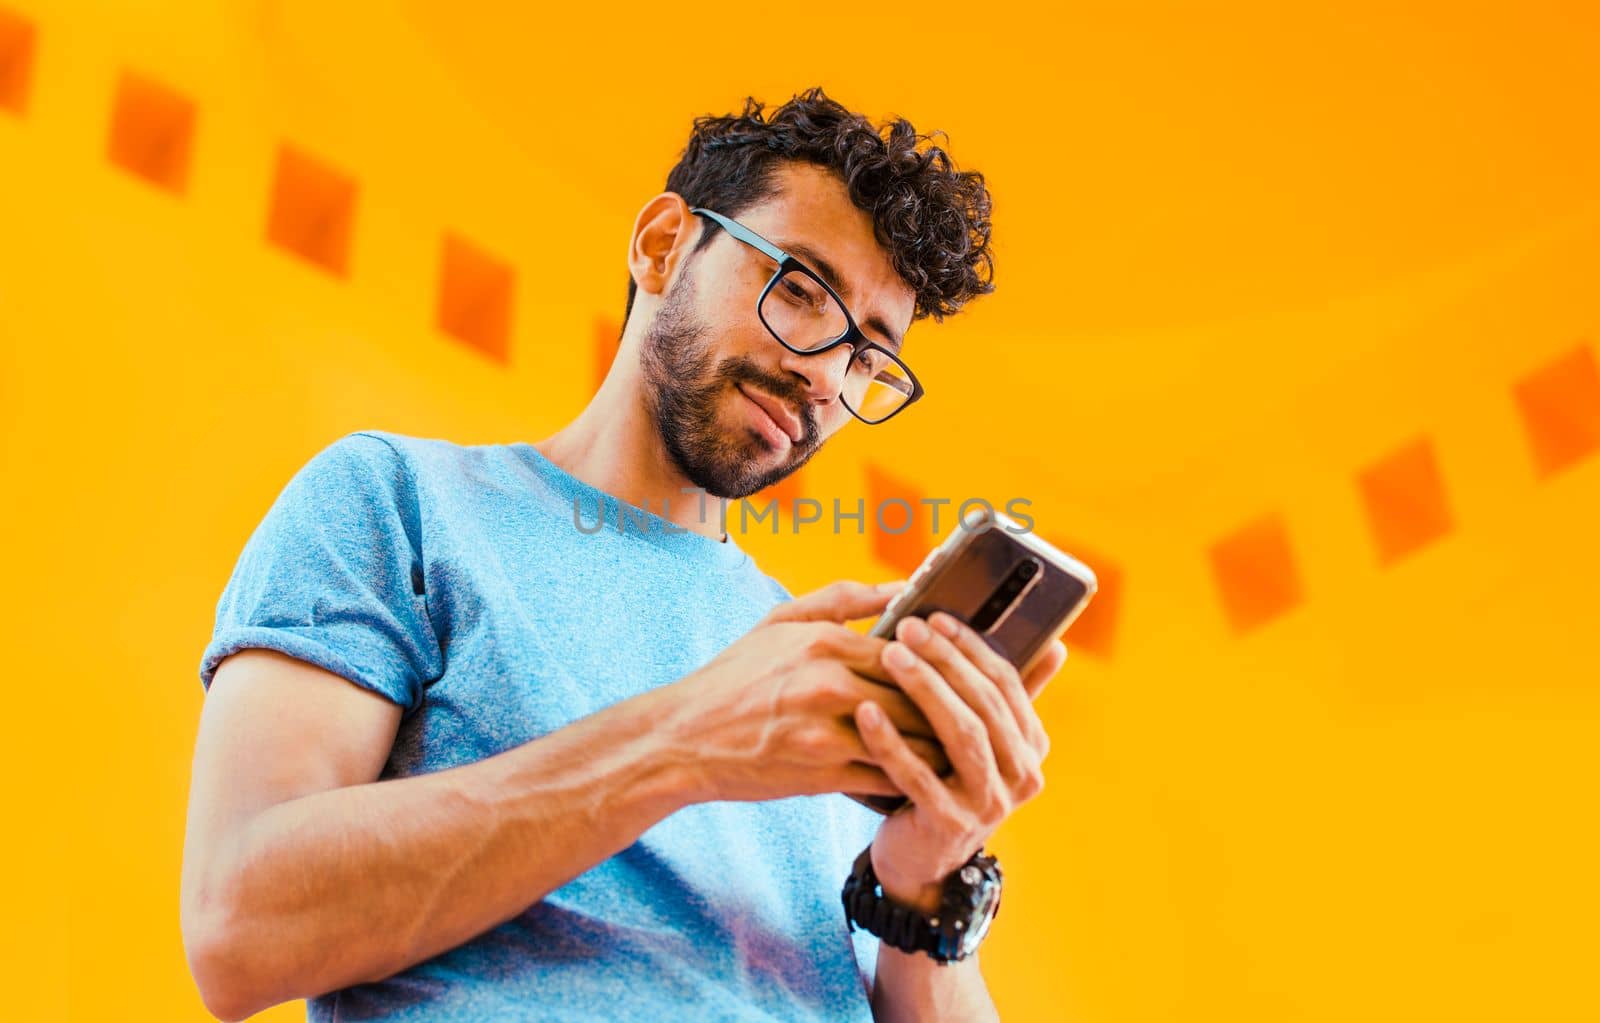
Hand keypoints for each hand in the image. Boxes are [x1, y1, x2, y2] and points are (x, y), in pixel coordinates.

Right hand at [657, 581, 950, 804]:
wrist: (683, 740)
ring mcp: (826, 734)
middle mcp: (828, 685)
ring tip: (963, 748)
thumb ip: (844, 599)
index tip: (962, 670)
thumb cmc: (734, 677)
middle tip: (978, 714)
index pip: (909, 651)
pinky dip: (910, 778)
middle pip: (918, 697)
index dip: (941, 663)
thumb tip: (902, 586)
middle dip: (950, 708)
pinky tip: (925, 778)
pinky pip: (886, 778)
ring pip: (910, 741)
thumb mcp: (781, 622)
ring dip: (939, 747)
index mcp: (823, 642)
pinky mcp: (822, 776)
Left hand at [854, 612, 1067, 911]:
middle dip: (944, 661)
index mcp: (1031, 747)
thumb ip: (1007, 697)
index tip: (934, 617)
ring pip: (961, 735)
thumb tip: (1057, 646)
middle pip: (984, 704)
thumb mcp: (982, 743)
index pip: (1007, 683)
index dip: (971, 647)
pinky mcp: (951, 825)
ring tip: (890, 656)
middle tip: (907, 628)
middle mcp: (1021, 776)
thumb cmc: (945, 784)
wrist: (921, 861)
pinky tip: (865, 712)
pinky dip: (891, 742)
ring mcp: (990, 803)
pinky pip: (918, 775)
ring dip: (924, 690)